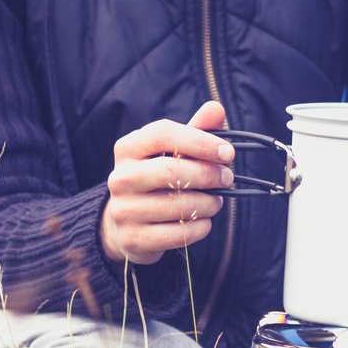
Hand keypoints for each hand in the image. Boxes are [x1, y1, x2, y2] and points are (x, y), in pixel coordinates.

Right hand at [100, 101, 232, 265]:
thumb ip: (195, 130)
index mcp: (127, 148)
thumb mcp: (172, 151)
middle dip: (208, 175)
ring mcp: (123, 210)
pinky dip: (200, 227)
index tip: (227, 153)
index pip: (162, 134)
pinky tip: (203, 221)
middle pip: (171, 171)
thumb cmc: (157, 179)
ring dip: (209, 203)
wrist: (124, 223)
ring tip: (216, 201)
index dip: (199, 141)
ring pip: (178, 205)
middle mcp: (120, 178)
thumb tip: (216, 109)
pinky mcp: (133, 239)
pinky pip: (179, 234)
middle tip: (227, 178)